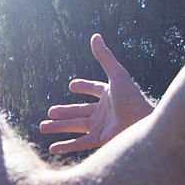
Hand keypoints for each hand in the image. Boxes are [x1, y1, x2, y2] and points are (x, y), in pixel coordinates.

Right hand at [41, 34, 153, 153]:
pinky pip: (79, 144)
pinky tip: (52, 148)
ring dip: (59, 127)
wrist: (141, 123)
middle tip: (50, 111)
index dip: (84, 87)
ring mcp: (101, 126)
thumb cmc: (132, 98)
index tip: (71, 86)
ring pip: (75, 127)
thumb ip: (105, 57)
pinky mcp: (100, 140)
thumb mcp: (117, 75)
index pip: (94, 89)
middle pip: (80, 111)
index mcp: (109, 94)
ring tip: (43, 127)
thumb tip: (95, 36)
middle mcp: (104, 111)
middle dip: (64, 112)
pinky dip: (65, 146)